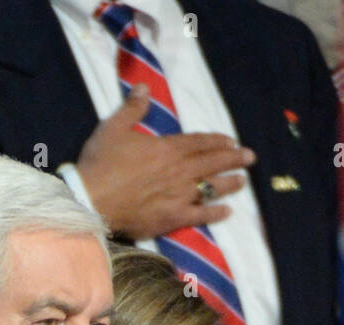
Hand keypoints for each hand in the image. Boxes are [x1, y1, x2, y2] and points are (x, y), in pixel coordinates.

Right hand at [75, 84, 255, 240]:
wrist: (93, 199)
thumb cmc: (101, 163)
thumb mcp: (113, 127)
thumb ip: (133, 108)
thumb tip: (144, 87)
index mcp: (167, 148)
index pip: (199, 142)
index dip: (216, 140)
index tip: (231, 141)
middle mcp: (179, 171)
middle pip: (212, 162)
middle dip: (233, 158)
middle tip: (250, 157)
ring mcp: (179, 195)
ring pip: (211, 187)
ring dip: (230, 183)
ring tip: (243, 181)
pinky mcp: (173, 217)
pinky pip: (200, 215)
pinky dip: (215, 213)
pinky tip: (227, 211)